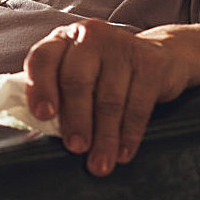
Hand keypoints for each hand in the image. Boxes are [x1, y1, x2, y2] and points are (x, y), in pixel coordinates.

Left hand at [22, 19, 191, 176]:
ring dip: (104, 136)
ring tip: (100, 162)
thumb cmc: (105, 72)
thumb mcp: (78, 72)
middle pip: (76, 81)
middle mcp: (90, 37)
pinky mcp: (151, 63)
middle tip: (76, 148)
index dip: (40, 87)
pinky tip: (123, 152)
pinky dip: (129, 134)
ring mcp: (122, 46)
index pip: (43, 59)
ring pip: (109, 99)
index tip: (43, 115)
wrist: (160, 56)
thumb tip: (39, 129)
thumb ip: (57, 92)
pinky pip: (138, 105)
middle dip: (76, 120)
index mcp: (63, 40)